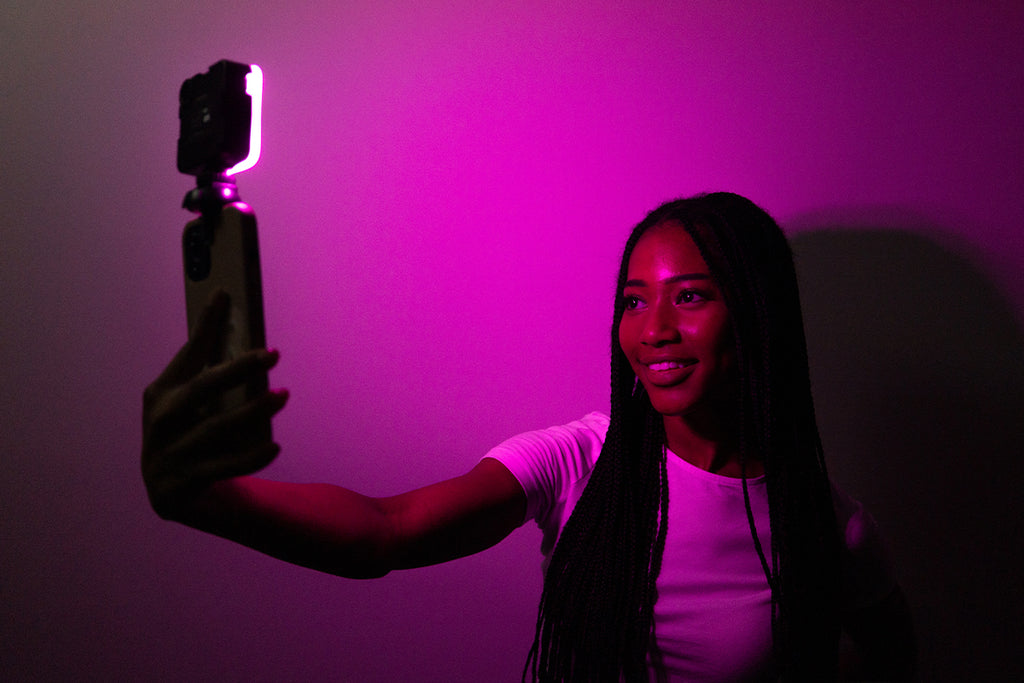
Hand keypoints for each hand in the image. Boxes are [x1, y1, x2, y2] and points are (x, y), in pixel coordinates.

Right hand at [142, 291, 288, 519]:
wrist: (176, 497)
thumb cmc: (194, 439)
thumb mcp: (197, 408)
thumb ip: (217, 378)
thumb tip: (255, 345)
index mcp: (161, 393)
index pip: (188, 353)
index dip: (206, 324)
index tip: (225, 293)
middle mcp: (159, 421)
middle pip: (202, 388)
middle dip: (238, 368)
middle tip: (273, 353)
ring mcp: (165, 455)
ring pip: (216, 428)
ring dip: (253, 411)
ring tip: (282, 395)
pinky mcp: (178, 486)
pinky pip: (222, 467)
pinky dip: (249, 457)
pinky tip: (274, 446)